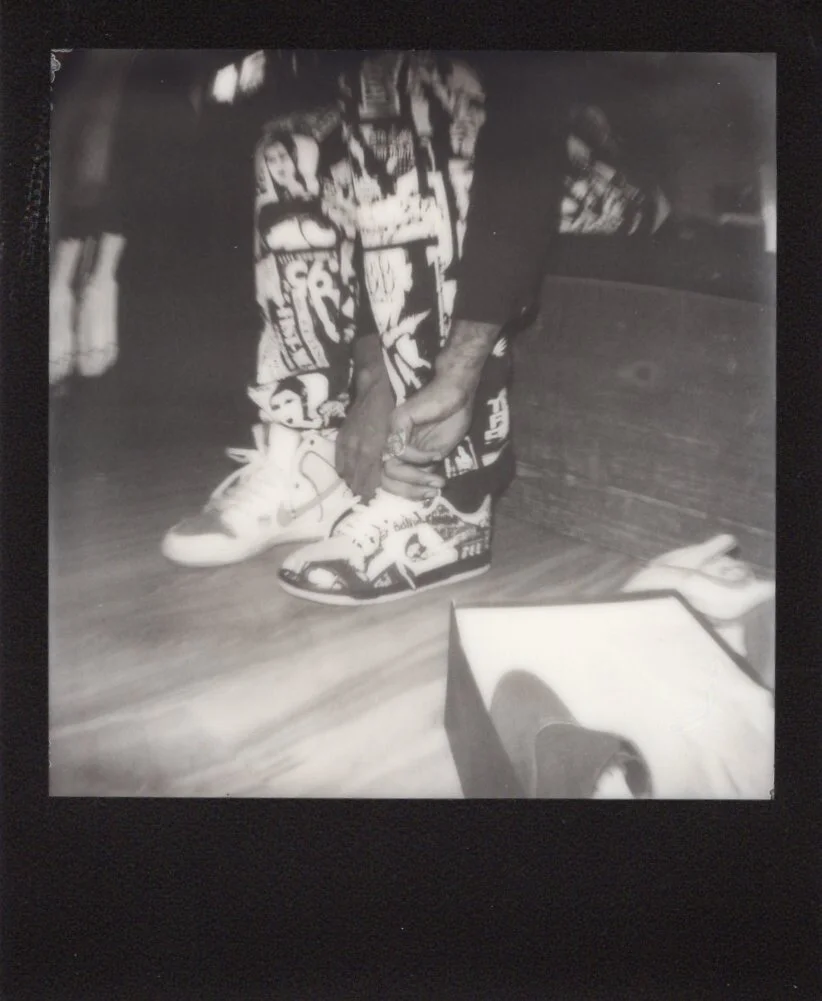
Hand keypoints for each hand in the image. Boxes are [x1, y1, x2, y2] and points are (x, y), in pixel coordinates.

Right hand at [335, 366, 395, 501]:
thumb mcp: (393, 436)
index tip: (369, 501)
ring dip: (350, 481)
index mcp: (372, 450)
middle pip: (355, 479)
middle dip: (358, 490)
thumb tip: (387, 473)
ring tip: (354, 490)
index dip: (368, 491)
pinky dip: (344, 470)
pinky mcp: (341, 438)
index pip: (368, 479)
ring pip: (346, 471)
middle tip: (362, 500)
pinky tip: (346, 474)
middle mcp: (357, 449)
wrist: (373, 390)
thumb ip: (388, 456)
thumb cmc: (389, 412)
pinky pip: (339, 460)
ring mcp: (347, 444)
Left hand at [381, 376, 473, 500]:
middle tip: (432, 491)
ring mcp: (392, 430)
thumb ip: (424, 469)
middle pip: (385, 477)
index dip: (407, 492)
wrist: (458, 392)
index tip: (430, 495)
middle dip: (409, 490)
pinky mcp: (398, 420)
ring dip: (416, 477)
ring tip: (436, 479)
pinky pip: (401, 450)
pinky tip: (435, 454)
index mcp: (400, 450)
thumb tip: (421, 493)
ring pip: (390, 467)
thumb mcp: (438, 453)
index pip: (389, 480)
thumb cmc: (451, 418)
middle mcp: (391, 441)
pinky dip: (420, 458)